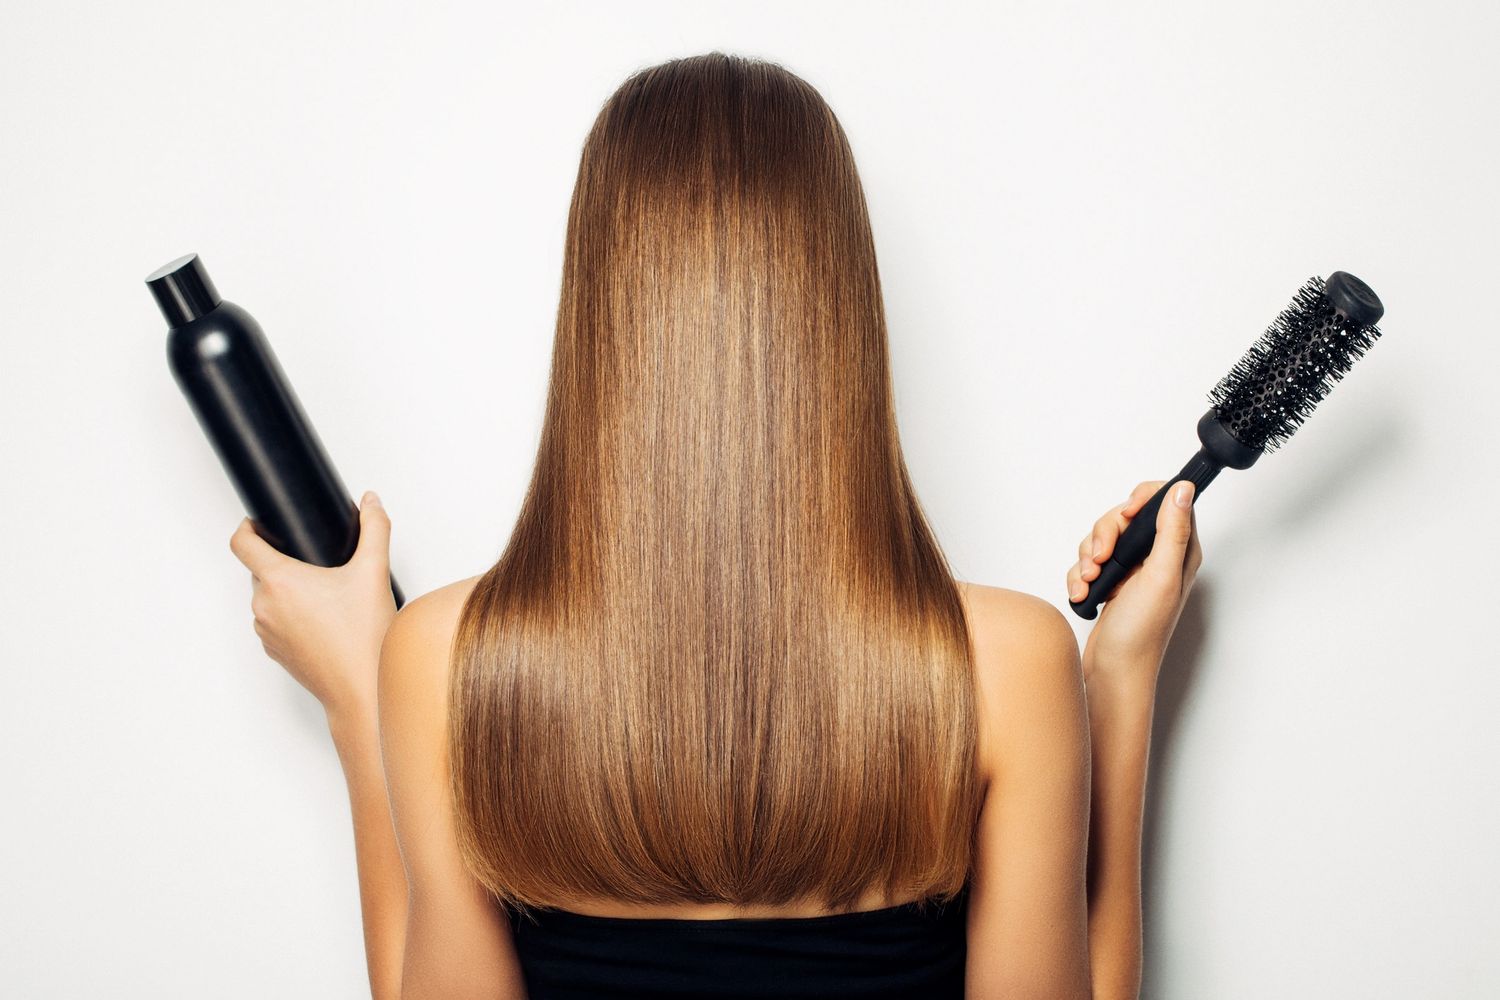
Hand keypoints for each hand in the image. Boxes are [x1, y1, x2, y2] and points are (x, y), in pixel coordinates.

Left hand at [228, 491, 397, 717]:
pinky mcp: (274, 652)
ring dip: (286, 591)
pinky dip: (290, 616)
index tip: (258, 524)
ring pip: (267, 599)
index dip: (247, 528)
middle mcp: (264, 607)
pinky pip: (274, 623)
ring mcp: (266, 632)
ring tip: (324, 594)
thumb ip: (375, 528)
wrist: (363, 688)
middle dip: (282, 562)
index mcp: (279, 581)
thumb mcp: (374, 571)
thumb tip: (372, 502)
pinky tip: (322, 620)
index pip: (242, 544)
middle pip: (259, 571)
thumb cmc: (364, 636)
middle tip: (315, 563)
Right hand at [1066, 479, 1202, 676]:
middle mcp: (1157, 556)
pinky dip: (1080, 575)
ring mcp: (1133, 569)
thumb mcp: (1160, 576)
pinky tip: (1084, 593)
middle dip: (1104, 535)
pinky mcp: (1112, 581)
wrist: (1114, 669)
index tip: (1126, 515)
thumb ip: (1172, 531)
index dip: (1140, 500)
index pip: (1165, 501)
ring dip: (1088, 557)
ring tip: (1091, 581)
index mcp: (1179, 551)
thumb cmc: (1142, 632)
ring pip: (1102, 538)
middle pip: (1124, 517)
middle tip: (1102, 558)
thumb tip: (1183, 489)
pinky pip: (1088, 561)